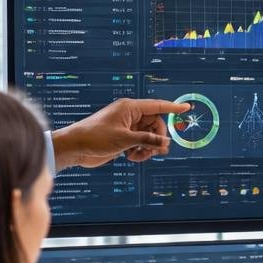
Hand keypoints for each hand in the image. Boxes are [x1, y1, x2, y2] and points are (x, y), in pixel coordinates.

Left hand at [53, 98, 189, 168]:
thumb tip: (165, 143)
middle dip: (158, 137)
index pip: (157, 105)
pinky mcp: (122, 138)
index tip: (187, 108)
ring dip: (149, 147)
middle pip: (155, 124)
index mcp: (129, 108)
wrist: (75, 148)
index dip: (173, 107)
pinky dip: (140, 151)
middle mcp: (129, 115)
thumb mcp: (125, 139)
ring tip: (141, 156)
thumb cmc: (95, 137)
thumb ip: (147, 140)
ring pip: (149, 136)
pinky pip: (141, 143)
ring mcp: (126, 127)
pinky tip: (132, 157)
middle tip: (158, 150)